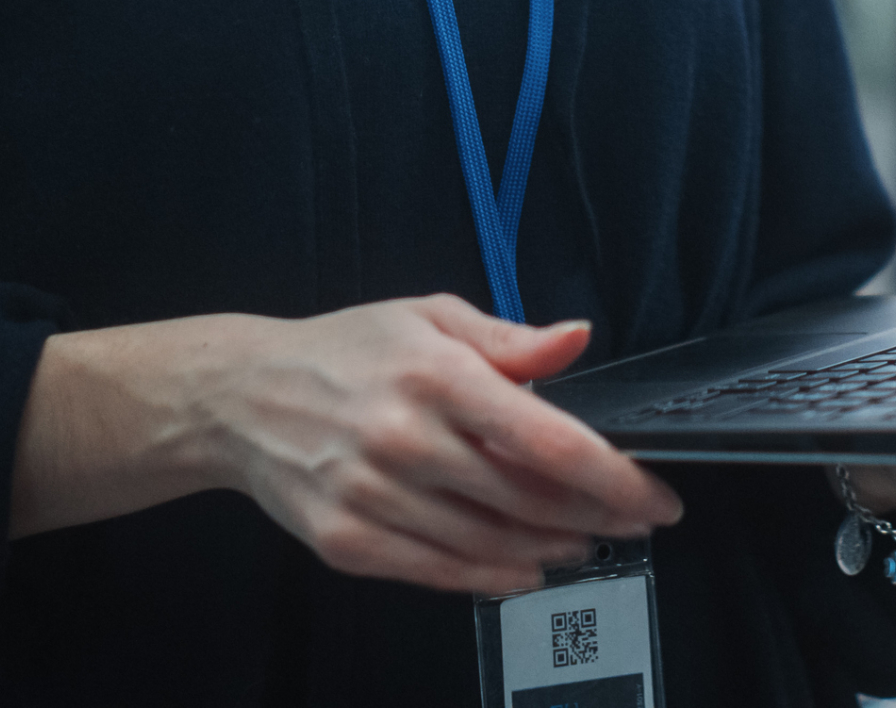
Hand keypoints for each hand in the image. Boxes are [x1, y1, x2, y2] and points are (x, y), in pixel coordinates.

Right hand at [214, 297, 683, 595]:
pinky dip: (492, 577)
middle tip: (631, 520)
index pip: (547, 439)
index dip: (613, 477)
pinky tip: (525, 568)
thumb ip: (510, 339)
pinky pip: (438, 572)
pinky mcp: (348, 541)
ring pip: (490, 544)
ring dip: (552, 550)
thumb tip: (577, 339)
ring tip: (584, 541)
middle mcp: (406, 440)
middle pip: (528, 501)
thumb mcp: (429, 317)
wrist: (241, 397)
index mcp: (436, 376)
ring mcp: (373, 497)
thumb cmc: (345, 351)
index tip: (654, 495)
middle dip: (597, 518)